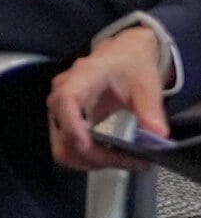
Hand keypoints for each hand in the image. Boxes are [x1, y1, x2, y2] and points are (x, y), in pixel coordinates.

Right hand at [55, 28, 176, 171]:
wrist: (123, 56)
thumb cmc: (131, 66)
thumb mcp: (146, 83)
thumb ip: (150, 108)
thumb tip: (157, 135)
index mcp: (81, 78)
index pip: (66, 101)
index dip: (72, 125)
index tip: (87, 146)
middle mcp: (63, 94)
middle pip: (62, 134)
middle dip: (92, 155)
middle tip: (128, 161)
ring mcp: (61, 110)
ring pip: (63, 146)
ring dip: (91, 160)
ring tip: (124, 160)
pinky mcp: (67, 122)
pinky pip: (69, 146)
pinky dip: (90, 157)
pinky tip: (113, 155)